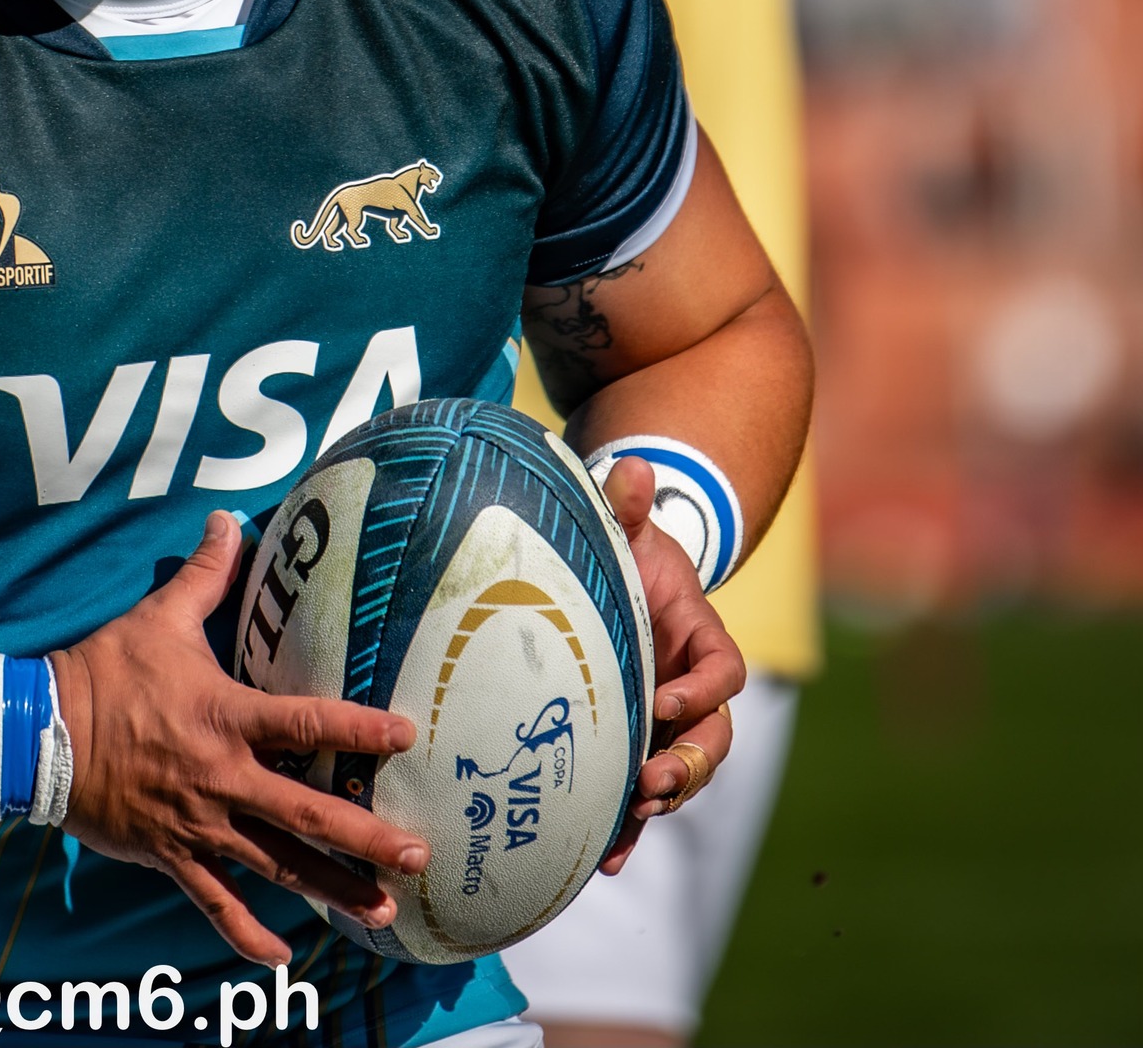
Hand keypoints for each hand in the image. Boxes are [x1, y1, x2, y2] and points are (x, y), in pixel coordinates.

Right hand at [50, 510, 427, 965]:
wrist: (42, 733)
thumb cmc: (105, 671)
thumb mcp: (158, 617)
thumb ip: (205, 575)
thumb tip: (229, 520)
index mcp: (226, 717)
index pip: (308, 723)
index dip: (359, 729)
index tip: (407, 735)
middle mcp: (223, 777)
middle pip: (308, 812)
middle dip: (366, 836)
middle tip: (416, 854)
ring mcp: (199, 824)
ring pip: (277, 866)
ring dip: (330, 890)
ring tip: (379, 912)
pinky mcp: (171, 855)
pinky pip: (216, 903)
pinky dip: (248, 934)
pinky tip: (283, 956)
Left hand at [596, 457, 746, 876]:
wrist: (610, 575)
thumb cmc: (620, 546)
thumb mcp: (623, 525)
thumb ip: (626, 502)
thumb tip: (631, 467)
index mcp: (699, 636)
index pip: (723, 673)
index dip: (701, 692)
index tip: (664, 704)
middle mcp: (692, 686)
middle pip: (714, 739)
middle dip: (688, 766)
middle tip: (651, 782)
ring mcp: (667, 720)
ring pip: (685, 772)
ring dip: (663, 799)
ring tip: (631, 819)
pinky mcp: (637, 743)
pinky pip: (643, 794)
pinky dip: (630, 828)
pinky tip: (606, 861)